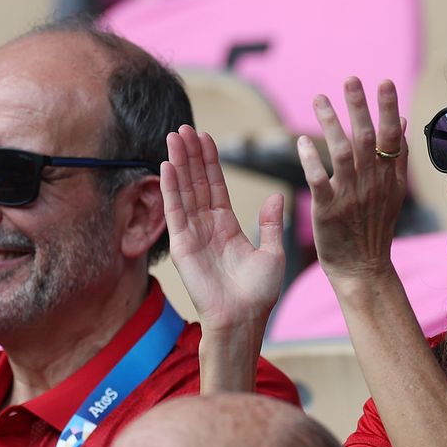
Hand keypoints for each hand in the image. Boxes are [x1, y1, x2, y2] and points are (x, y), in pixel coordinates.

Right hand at [161, 125, 284, 335]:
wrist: (243, 319)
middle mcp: (206, 227)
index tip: (206, 137)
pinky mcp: (181, 246)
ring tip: (174, 137)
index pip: (216, 186)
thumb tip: (278, 195)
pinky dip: (171, 189)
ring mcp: (192, 235)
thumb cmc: (258, 294)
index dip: (210, 162)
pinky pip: (175, 212)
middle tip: (184, 128)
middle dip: (191, 155)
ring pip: (183, 191)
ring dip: (178, 164)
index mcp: (227, 226)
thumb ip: (271, 224)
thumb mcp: (273, 254)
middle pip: (196, 183)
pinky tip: (168, 166)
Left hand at [300, 77, 407, 285]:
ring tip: (318, 98)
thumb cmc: (375, 228)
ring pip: (342, 153)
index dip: (388, 108)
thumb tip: (403, 122)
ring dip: (330, 123)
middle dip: (359, 106)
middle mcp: (371, 183)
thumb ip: (397, 157)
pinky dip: (311, 160)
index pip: (391, 136)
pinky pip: (319, 180)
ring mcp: (350, 196)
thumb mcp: (394, 192)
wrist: (363, 268)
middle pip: (366, 138)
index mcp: (388, 177)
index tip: (384, 81)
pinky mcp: (328, 210)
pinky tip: (300, 141)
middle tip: (351, 79)